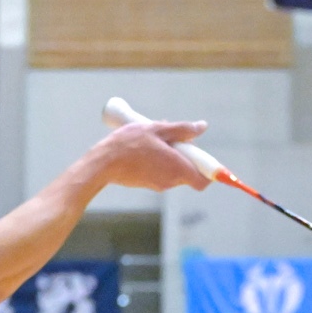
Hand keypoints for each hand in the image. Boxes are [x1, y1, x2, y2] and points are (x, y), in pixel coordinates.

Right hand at [92, 120, 214, 193]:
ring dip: (171, 156)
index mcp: (177, 168)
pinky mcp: (148, 184)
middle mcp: (171, 181)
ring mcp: (159, 185)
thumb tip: (202, 127)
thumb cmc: (129, 145)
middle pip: (190, 172)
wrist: (102, 163)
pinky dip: (160, 161)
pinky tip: (146, 148)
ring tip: (154, 140)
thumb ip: (182, 130)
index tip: (203, 157)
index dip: (208, 170)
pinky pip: (162, 172)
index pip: (203, 180)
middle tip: (174, 138)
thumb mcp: (157, 129)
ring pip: (175, 170)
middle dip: (186, 155)